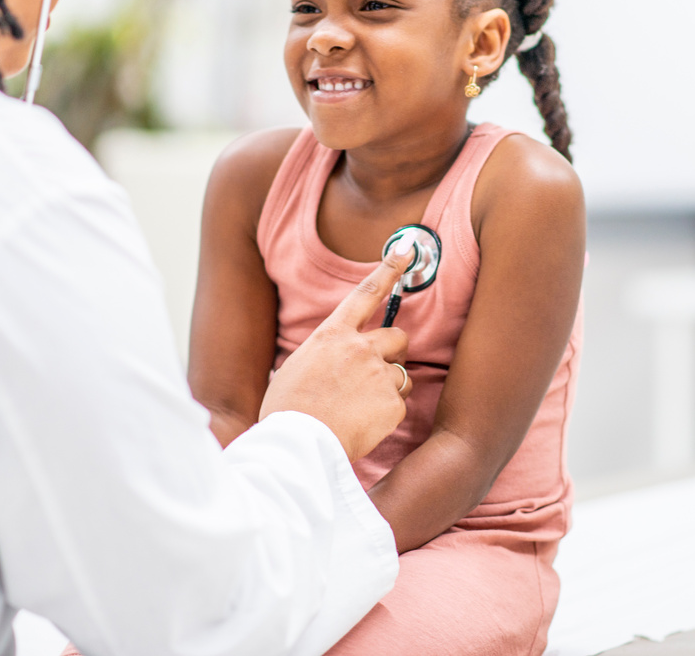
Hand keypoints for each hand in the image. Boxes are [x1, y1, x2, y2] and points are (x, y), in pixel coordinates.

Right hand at [259, 249, 413, 460]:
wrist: (297, 445)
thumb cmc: (287, 411)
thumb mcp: (297, 369)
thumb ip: (324, 357)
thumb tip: (334, 362)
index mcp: (332, 335)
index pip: (365, 294)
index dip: (389, 269)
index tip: (407, 249)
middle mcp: (360, 348)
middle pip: (398, 336)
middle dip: (395, 351)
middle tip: (378, 371)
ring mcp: (378, 374)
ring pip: (401, 374)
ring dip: (388, 388)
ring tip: (360, 409)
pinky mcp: (392, 403)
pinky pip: (399, 405)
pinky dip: (386, 416)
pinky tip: (363, 426)